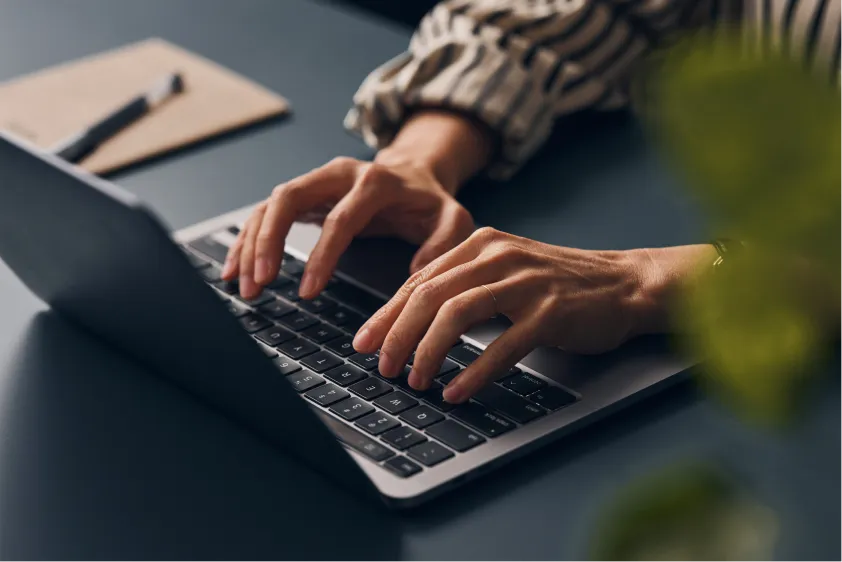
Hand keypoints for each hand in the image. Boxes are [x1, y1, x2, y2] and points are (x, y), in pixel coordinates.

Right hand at [222, 156, 473, 298]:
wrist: (415, 172)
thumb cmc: (430, 201)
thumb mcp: (452, 219)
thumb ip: (443, 243)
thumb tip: (417, 274)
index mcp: (374, 182)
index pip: (340, 218)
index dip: (321, 255)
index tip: (308, 290)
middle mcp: (339, 174)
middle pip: (290, 198)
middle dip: (268, 241)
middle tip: (260, 282)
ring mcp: (317, 182)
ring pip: (271, 204)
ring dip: (251, 243)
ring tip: (244, 285)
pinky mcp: (305, 194)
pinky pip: (267, 212)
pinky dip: (248, 239)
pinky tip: (236, 267)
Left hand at [352, 228, 715, 402]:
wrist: (623, 284)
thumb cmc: (558, 283)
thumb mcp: (504, 271)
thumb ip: (461, 284)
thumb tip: (409, 319)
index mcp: (480, 244)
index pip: (419, 280)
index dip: (386, 314)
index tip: (364, 342)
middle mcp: (497, 257)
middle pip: (429, 295)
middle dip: (397, 335)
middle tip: (383, 366)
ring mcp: (524, 283)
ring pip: (456, 315)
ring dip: (428, 352)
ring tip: (415, 380)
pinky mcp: (550, 313)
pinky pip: (501, 345)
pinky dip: (473, 372)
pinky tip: (456, 390)